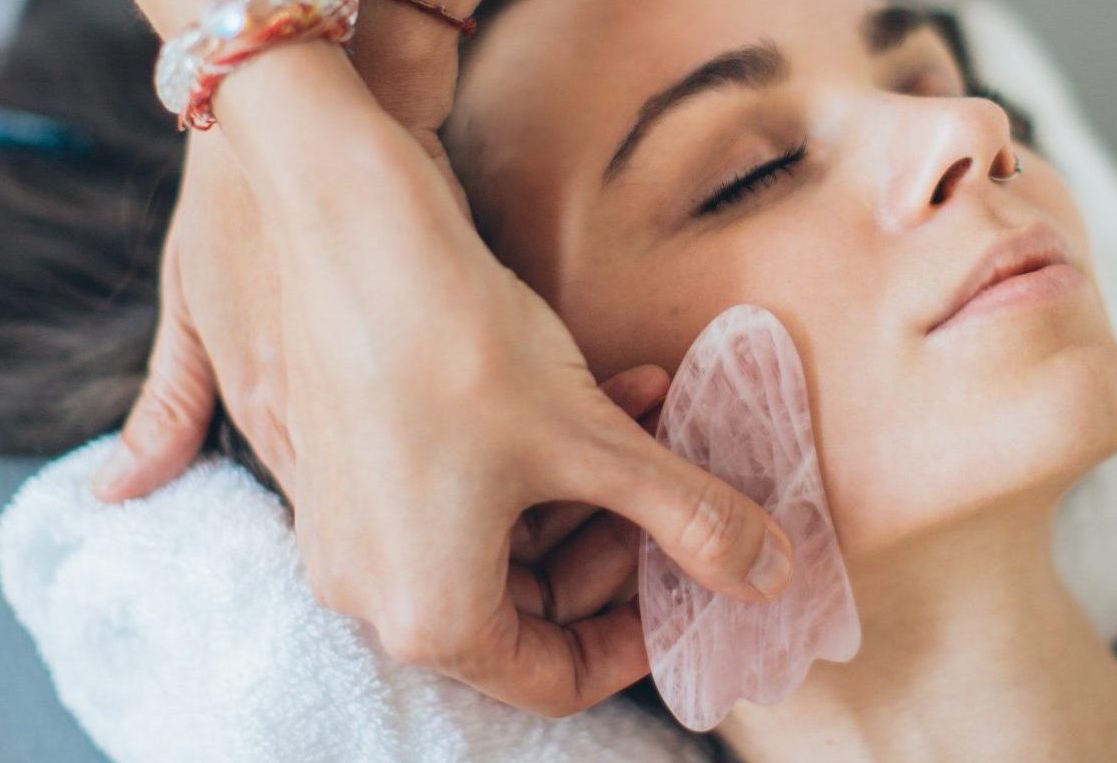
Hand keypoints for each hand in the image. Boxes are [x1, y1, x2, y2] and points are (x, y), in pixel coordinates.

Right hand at [98, 8, 794, 715]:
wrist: (350, 231)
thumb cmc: (460, 348)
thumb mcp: (600, 446)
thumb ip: (692, 522)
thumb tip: (770, 577)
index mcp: (430, 619)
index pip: (554, 679)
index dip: (639, 641)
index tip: (690, 589)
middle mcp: (373, 592)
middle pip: (528, 612)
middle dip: (618, 546)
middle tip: (676, 492)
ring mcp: (350, 531)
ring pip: (498, 544)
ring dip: (587, 489)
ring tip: (650, 416)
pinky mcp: (346, 469)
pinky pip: (455, 497)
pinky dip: (532, 459)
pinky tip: (601, 390)